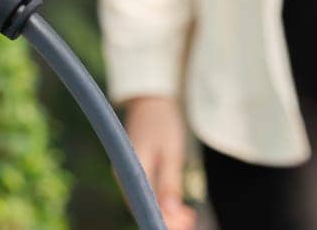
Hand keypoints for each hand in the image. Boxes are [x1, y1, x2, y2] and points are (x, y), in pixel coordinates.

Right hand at [123, 95, 197, 229]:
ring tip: (189, 216)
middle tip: (191, 220)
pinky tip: (179, 207)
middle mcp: (125, 175)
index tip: (184, 223)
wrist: (150, 99)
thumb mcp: (172, 151)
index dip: (164, 219)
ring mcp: (128, 174)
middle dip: (168, 218)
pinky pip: (147, 194)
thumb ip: (170, 183)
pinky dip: (162, 202)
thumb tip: (171, 214)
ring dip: (167, 212)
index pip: (145, 205)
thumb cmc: (163, 121)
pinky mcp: (135, 173)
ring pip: (146, 202)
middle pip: (144, 207)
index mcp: (131, 169)